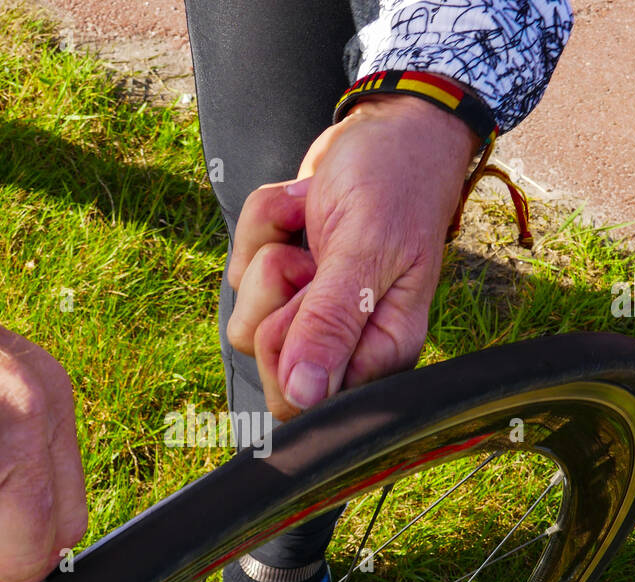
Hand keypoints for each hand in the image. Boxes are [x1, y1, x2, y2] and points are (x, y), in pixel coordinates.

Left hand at [226, 93, 476, 419]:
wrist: (390, 127)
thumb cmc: (396, 182)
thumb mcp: (367, 249)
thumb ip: (332, 323)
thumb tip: (305, 395)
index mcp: (379, 351)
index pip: (304, 400)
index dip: (290, 347)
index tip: (314, 288)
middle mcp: (342, 344)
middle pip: (265, 362)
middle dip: (276, 296)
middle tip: (318, 256)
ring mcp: (307, 314)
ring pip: (244, 320)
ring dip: (268, 251)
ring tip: (314, 224)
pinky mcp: (280, 283)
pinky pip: (238, 272)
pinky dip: (262, 226)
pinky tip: (302, 208)